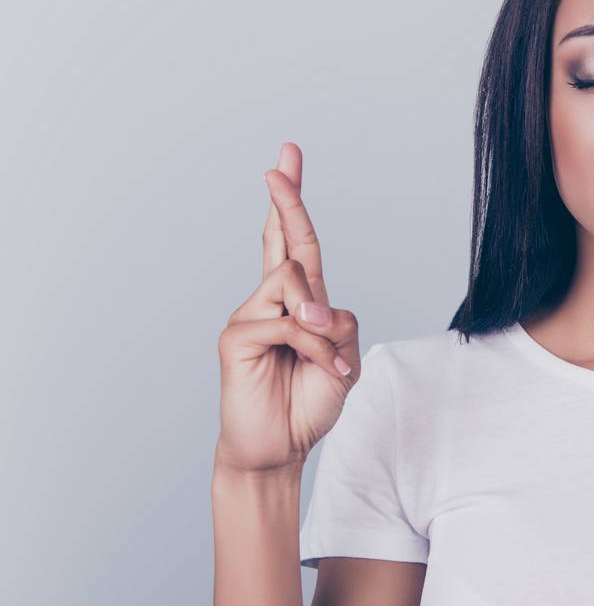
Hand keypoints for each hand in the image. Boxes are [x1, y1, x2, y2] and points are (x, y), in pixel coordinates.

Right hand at [214, 142, 361, 474]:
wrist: (280, 448)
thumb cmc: (309, 400)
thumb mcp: (344, 358)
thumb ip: (338, 323)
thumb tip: (313, 304)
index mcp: (299, 300)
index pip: (294, 241)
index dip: (290, 200)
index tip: (287, 157)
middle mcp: (270, 300)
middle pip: (283, 240)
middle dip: (287, 197)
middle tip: (283, 160)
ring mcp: (249, 315)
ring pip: (294, 283)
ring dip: (322, 324)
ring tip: (327, 360)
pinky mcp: (236, 337)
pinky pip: (286, 322)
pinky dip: (313, 347)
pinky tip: (320, 370)